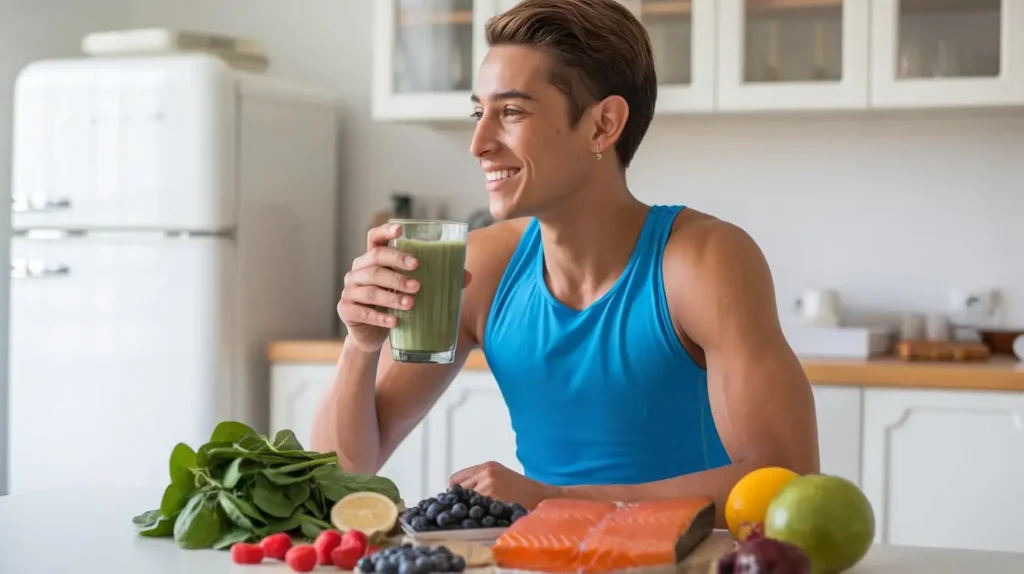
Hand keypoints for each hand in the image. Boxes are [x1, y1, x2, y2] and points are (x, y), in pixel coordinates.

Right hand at [338, 223, 420, 352]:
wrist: (371, 335)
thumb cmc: (393, 305)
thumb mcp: (410, 291)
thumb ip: (433, 280)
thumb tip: (466, 276)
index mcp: (372, 259)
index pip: (374, 238)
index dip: (385, 231)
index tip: (401, 229)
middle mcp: (357, 271)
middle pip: (374, 261)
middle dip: (397, 268)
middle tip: (418, 280)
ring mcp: (349, 290)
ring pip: (369, 289)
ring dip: (391, 296)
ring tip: (411, 304)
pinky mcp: (346, 309)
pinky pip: (362, 311)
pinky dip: (380, 317)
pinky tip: (395, 322)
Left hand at [450, 461, 561, 509]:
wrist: (543, 496)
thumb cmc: (523, 491)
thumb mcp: (501, 477)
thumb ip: (481, 480)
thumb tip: (458, 495)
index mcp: (487, 466)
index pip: (456, 479)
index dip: (455, 493)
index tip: (458, 502)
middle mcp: (486, 473)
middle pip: (458, 491)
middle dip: (461, 502)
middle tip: (467, 512)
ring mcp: (489, 486)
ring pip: (465, 502)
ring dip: (469, 510)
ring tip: (479, 516)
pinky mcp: (493, 499)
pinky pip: (475, 510)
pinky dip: (477, 516)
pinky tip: (484, 519)